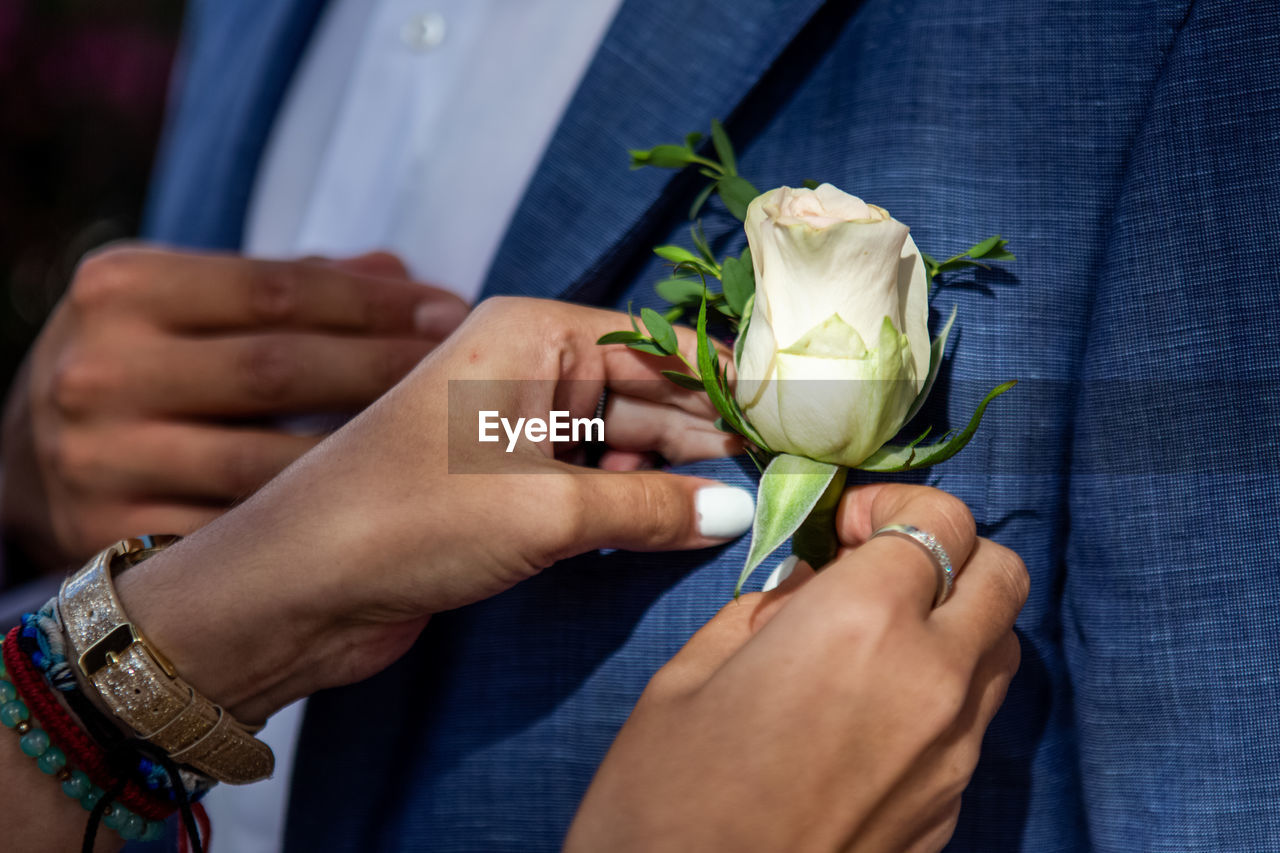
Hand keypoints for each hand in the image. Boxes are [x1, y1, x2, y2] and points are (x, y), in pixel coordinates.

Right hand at [1, 245, 468, 570]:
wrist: (21, 462)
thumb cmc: (139, 366)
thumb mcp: (181, 304)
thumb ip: (285, 286)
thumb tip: (400, 274)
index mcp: (123, 290)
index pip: (278, 290)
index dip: (377, 304)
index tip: (451, 312)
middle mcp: (100, 371)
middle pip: (281, 372)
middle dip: (389, 372)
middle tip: (467, 377)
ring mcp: (102, 461)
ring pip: (269, 463)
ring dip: (371, 455)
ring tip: (444, 443)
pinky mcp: (114, 537)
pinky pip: (243, 534)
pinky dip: (317, 523)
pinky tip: (381, 510)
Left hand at [113, 297, 747, 722]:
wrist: (295, 591)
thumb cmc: (413, 519)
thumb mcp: (547, 512)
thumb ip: (652, 509)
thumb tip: (739, 510)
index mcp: (529, 333)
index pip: (655, 343)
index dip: (727, 377)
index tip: (795, 412)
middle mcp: (521, 367)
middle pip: (642, 391)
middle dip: (707, 433)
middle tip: (783, 470)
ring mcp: (510, 428)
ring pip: (618, 441)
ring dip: (671, 474)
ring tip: (744, 502)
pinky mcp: (500, 484)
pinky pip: (587, 482)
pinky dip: (628, 505)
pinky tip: (676, 526)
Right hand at [566, 483, 1027, 852]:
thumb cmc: (661, 805)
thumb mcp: (687, 679)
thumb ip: (763, 608)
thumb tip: (805, 583)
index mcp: (861, 625)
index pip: (941, 518)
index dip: (894, 505)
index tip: (845, 528)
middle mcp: (931, 680)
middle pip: (1002, 572)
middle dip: (947, 549)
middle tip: (874, 568)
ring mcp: (953, 754)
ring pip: (1001, 647)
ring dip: (956, 618)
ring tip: (876, 637)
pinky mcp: (950, 810)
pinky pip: (974, 720)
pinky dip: (942, 690)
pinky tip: (869, 712)